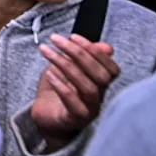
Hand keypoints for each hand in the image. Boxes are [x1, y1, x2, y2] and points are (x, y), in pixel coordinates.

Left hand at [30, 34, 119, 149]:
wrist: (45, 117)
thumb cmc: (57, 91)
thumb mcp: (67, 67)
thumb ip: (83, 57)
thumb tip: (106, 46)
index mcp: (101, 84)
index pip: (110, 68)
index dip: (95, 51)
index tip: (73, 36)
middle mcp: (100, 97)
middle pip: (101, 76)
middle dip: (79, 53)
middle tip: (56, 39)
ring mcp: (90, 110)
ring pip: (88, 88)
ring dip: (66, 65)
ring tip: (47, 51)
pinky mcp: (75, 119)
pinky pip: (74, 104)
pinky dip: (62, 86)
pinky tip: (49, 74)